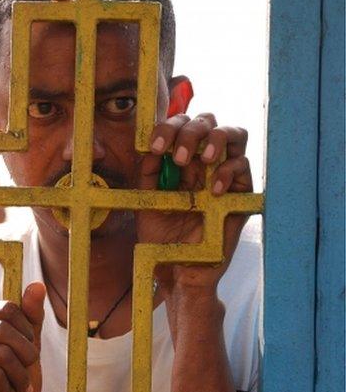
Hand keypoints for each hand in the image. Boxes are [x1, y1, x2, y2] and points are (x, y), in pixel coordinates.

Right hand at [0, 283, 45, 391]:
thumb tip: (37, 285)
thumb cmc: (16, 389)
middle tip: (30, 374)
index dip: (27, 331)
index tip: (30, 353)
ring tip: (22, 390)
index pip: (6, 308)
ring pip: (0, 353)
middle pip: (3, 328)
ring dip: (20, 377)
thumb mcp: (29, 352)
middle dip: (26, 354)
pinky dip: (10, 391)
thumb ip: (30, 320)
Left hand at [136, 112, 252, 294]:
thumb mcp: (146, 201)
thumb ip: (147, 174)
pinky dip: (229, 172)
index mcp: (178, 159)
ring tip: (200, 160)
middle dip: (191, 130)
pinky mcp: (242, 193)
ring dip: (216, 138)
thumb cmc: (160, 237)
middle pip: (208, 121)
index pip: (179, 126)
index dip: (168, 128)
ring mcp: (224, 173)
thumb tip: (151, 146)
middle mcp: (203, 161)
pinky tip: (212, 190)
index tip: (155, 147)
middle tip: (179, 156)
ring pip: (235, 133)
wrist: (176, 270)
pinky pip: (245, 167)